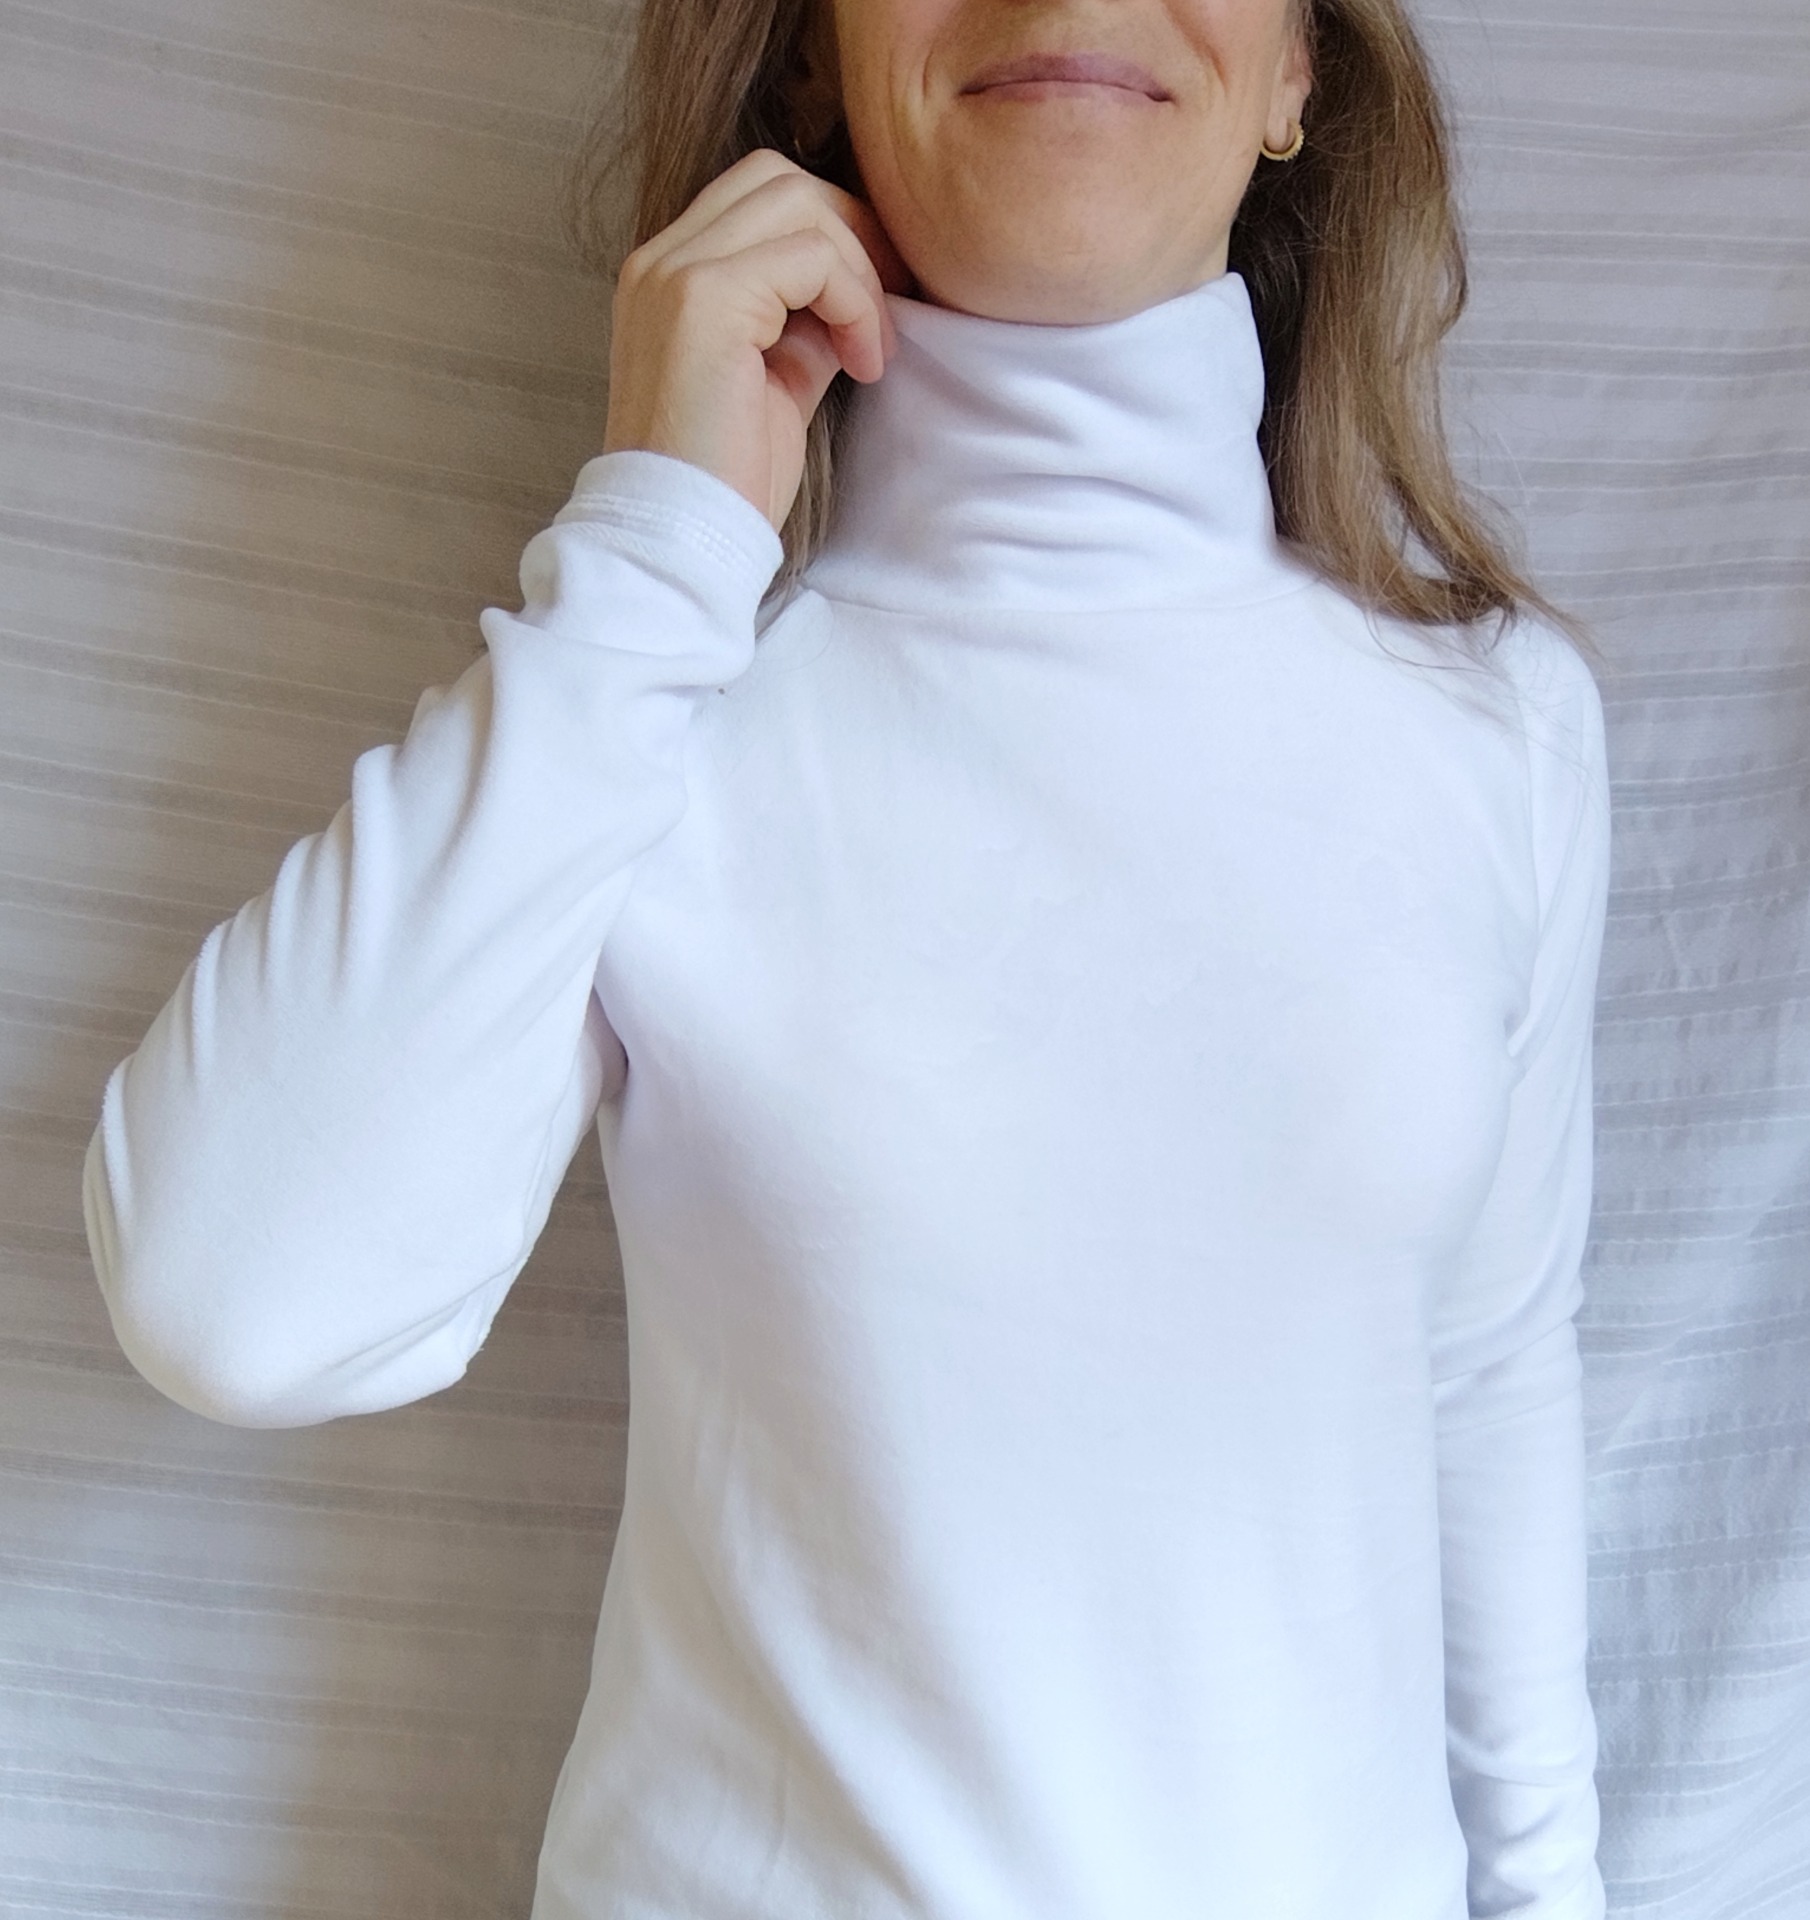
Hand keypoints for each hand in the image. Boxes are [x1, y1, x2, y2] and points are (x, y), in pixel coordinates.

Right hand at [601, 148, 917, 532]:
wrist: (683, 539)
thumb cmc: (730, 482)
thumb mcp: (780, 385)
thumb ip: (805, 325)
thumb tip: (857, 292)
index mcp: (669, 277)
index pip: (759, 197)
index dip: (834, 232)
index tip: (878, 303)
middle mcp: (660, 260)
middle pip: (779, 178)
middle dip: (852, 232)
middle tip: (892, 307)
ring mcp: (675, 272)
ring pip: (798, 202)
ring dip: (858, 270)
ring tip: (873, 349)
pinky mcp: (703, 298)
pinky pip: (811, 256)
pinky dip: (854, 301)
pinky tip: (862, 364)